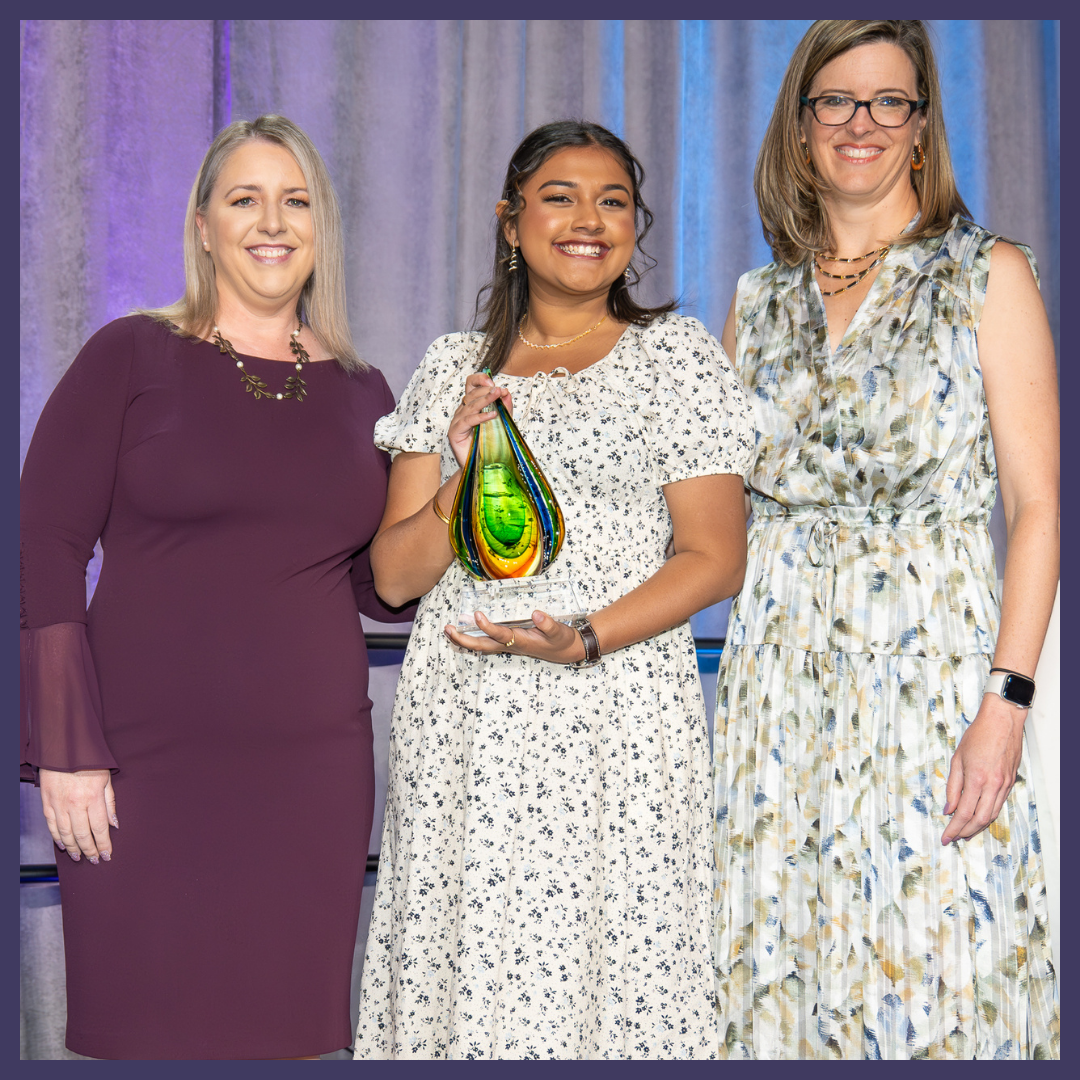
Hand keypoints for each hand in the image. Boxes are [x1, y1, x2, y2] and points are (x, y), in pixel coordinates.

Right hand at [39, 768, 116, 863]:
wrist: (64, 748)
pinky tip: (63, 845)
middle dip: (90, 850)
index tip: (107, 855)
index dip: (103, 845)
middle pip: (82, 835)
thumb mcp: (107, 779)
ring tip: (80, 857)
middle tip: (95, 860)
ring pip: (65, 834)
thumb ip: (110, 803)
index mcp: (93, 798)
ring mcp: (58, 805)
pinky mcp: (46, 803)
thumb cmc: (89, 762)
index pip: (99, 829)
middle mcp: (75, 804)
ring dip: (73, 848)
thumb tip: (114, 825)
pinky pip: (52, 826)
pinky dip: (57, 838)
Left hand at [445, 609, 586, 664]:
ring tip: (448, 629)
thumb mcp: (559, 632)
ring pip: (481, 645)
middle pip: (482, 646)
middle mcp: (511, 645)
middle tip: (448, 629)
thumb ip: (548, 624)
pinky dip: (472, 637)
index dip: (488, 627)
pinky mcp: (507, 643)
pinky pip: (485, 642)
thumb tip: (536, 613)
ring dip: (464, 639)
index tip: (478, 615)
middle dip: (464, 639)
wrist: (565, 651)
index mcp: (521, 641)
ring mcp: (507, 645)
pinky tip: (463, 628)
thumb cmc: (560, 641)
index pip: (501, 635)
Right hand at [447, 372, 512, 468]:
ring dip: (485, 400)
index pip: (470, 385)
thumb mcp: (502, 423)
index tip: (492, 382)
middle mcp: (462, 411)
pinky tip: (492, 415)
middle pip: (471, 394)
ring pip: (469, 406)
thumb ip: (504, 409)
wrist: (483, 466)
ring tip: (497, 396)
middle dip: (486, 391)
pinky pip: (467, 421)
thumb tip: (507, 393)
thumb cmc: (491, 444)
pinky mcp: (454, 432)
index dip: (479, 380)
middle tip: (499, 390)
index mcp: (471, 406)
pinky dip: (480, 416)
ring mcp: (457, 422)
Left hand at [940, 694, 1025, 843]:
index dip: (954, 828)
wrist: (1002, 721)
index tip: (946, 837)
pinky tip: (979, 817)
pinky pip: (999, 805)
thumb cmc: (978, 735)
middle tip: (953, 838)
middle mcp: (993, 785)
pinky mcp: (1010, 782)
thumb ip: (953, 786)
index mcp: (977, 779)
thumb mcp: (957, 759)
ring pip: (992, 815)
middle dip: (965, 832)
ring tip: (964, 832)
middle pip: (980, 820)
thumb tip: (948, 809)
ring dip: (977, 826)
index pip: (964, 813)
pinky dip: (988, 815)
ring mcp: (1004, 785)